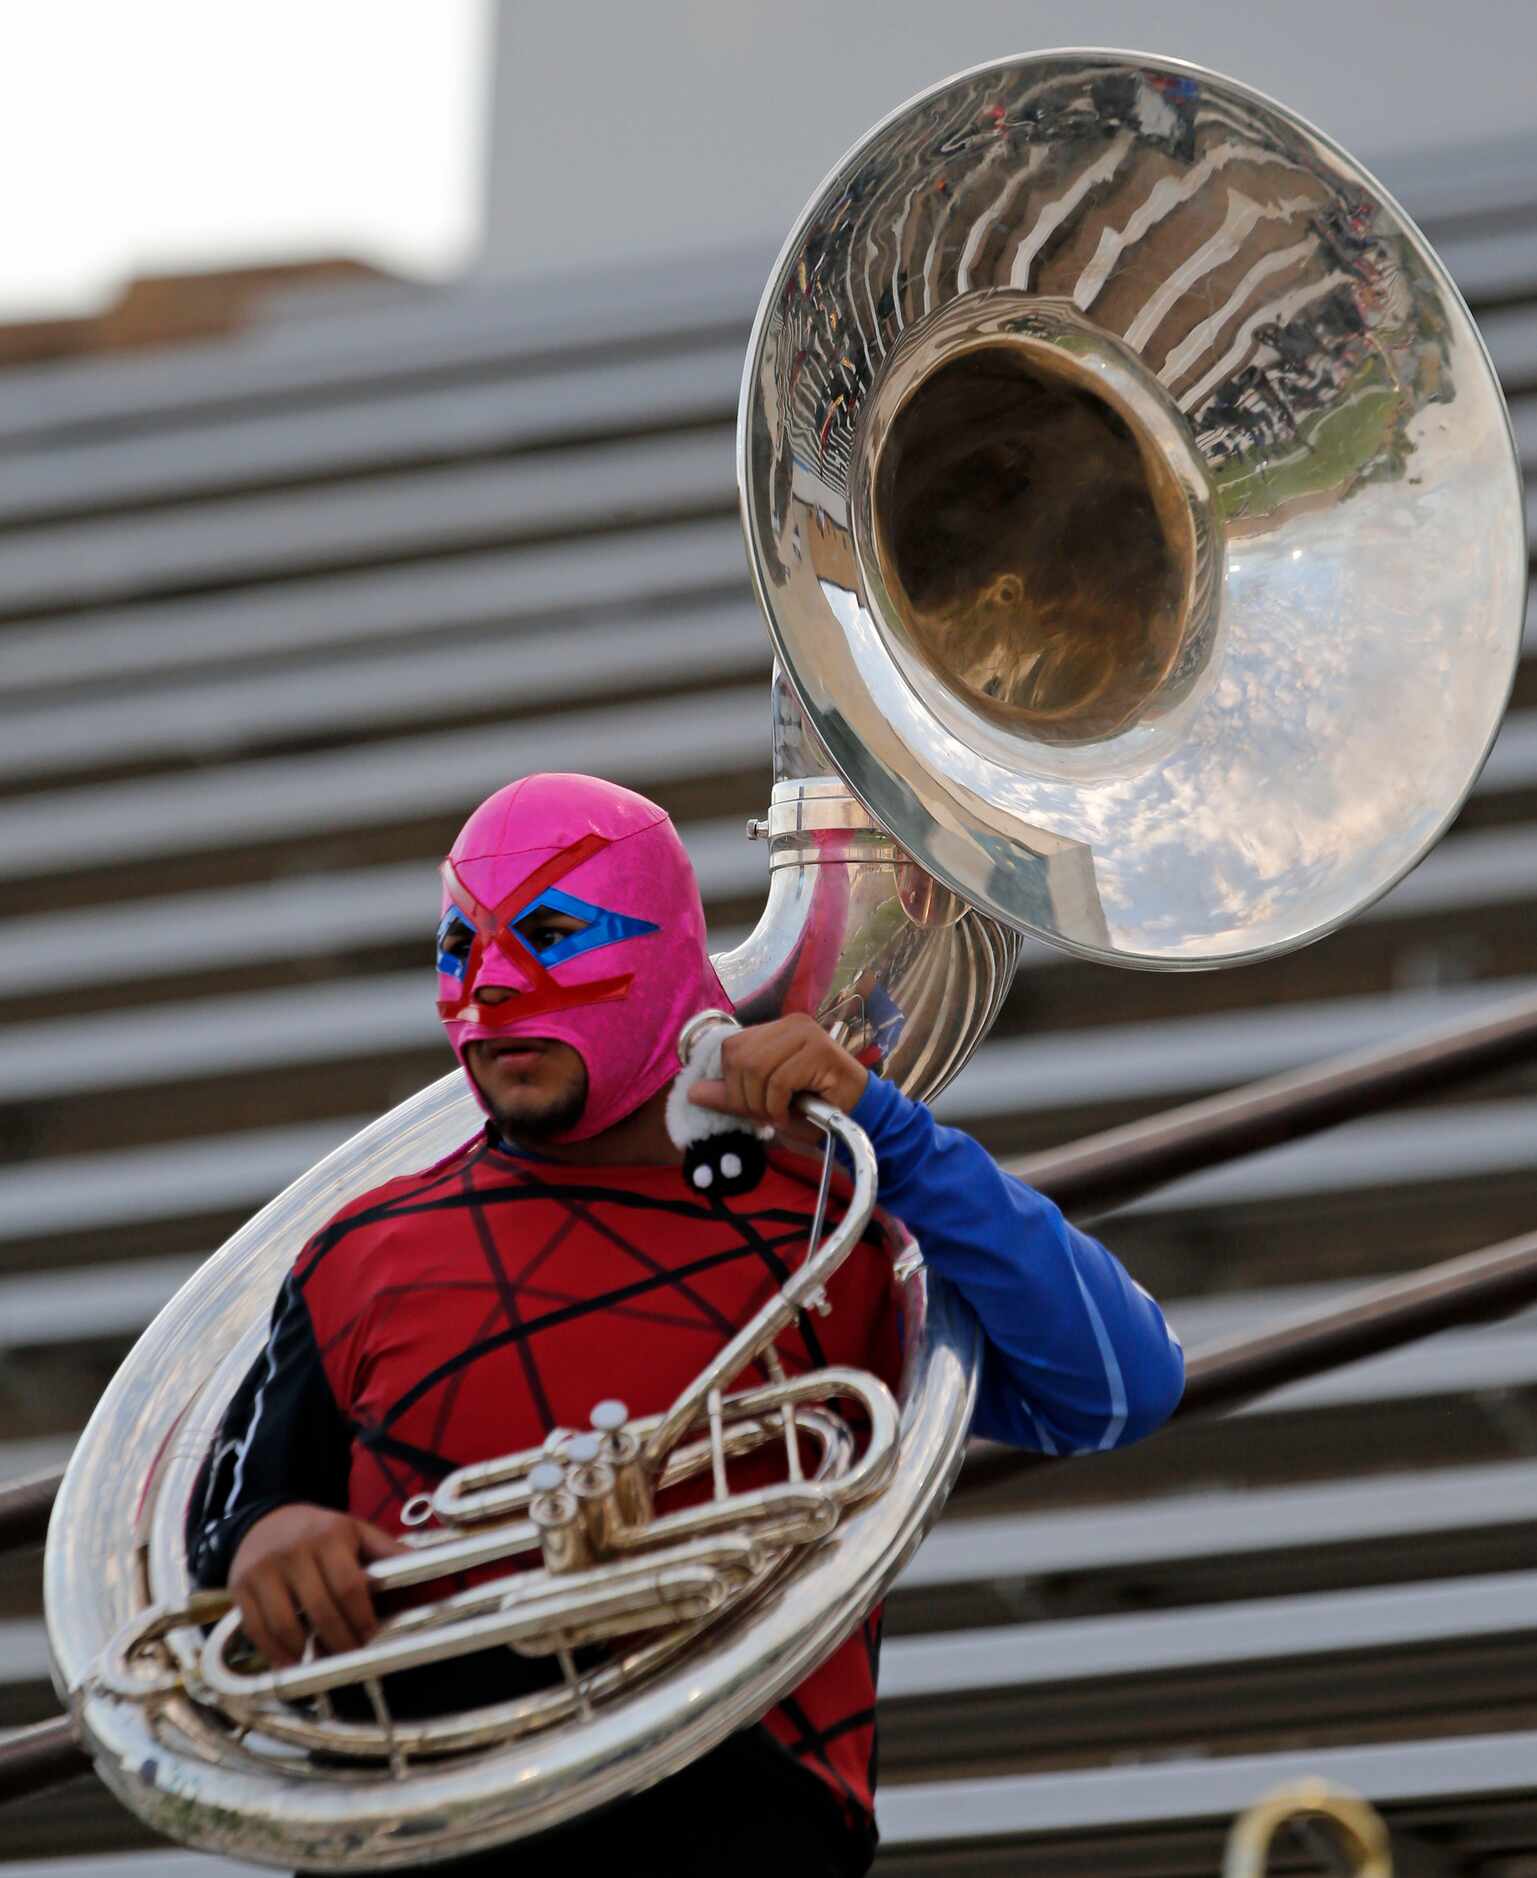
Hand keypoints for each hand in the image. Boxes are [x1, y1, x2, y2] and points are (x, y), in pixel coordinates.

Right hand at [228, 1503, 403, 1667]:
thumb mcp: (356, 1532)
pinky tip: (291, 1663)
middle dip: (339, 1641)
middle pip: (320, 1609)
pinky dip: (275, 1652)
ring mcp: (264, 1569)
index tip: (371, 1640)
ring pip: (285, 1624)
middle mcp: (295, 1551)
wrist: (265, 1520)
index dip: (361, 1619)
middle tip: (352, 1659)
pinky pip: (257, 1628)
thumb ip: (387, 1552)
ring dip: (306, 1652)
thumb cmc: (320, 1533)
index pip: (349, 1586)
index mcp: (330, 1536)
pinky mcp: (240, 1586)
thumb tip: (430, 1569)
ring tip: (323, 1664)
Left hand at [689, 1014, 867, 1139]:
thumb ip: (731, 1095)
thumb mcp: (762, 1103)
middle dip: (744, 1097)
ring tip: (778, 1116)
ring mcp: (807, 1033)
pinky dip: (778, 1106)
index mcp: (774, 1029)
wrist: (859, 1116)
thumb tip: (693, 1093)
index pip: (731, 1047)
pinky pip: (779, 1080)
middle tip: (764, 1116)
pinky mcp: (820, 1051)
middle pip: (739, 1058)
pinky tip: (789, 1115)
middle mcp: (790, 1023)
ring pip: (756, 1068)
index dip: (730, 1082)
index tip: (748, 1106)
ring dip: (762, 1104)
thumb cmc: (812, 1109)